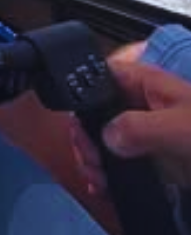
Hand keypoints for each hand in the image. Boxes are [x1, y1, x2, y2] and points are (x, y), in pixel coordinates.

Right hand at [71, 41, 190, 191]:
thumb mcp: (181, 128)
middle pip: (98, 110)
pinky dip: (107, 172)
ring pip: (106, 137)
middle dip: (87, 135)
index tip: (80, 125)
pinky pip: (121, 161)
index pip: (103, 75)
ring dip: (93, 157)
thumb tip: (106, 135)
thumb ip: (139, 126)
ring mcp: (149, 133)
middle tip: (89, 160)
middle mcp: (144, 104)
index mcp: (148, 84)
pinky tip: (104, 186)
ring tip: (96, 178)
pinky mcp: (156, 159)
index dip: (85, 95)